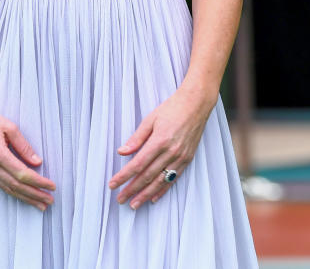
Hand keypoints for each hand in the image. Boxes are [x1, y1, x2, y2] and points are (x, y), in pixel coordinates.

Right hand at [0, 100, 54, 210]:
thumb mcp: (8, 126)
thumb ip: (24, 146)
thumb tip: (38, 162)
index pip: (23, 174)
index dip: (39, 182)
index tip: (52, 186)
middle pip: (16, 186)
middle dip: (35, 195)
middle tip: (50, 201)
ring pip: (8, 188)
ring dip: (26, 198)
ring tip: (40, 204)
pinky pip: (0, 185)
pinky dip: (14, 192)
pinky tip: (23, 196)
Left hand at [108, 85, 212, 208]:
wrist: (196, 105)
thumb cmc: (171, 109)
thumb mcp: (150, 119)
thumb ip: (136, 138)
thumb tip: (121, 152)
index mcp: (159, 141)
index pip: (138, 164)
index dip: (124, 176)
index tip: (113, 184)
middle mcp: (171, 152)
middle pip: (148, 176)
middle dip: (132, 190)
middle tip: (120, 199)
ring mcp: (181, 157)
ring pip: (161, 181)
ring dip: (146, 195)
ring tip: (135, 204)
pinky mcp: (187, 159)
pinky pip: (174, 178)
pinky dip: (163, 190)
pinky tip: (154, 198)